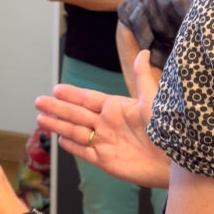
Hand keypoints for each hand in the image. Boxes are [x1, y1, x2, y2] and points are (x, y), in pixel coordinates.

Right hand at [35, 51, 169, 188]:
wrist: (175, 161)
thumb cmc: (168, 129)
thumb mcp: (153, 100)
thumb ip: (143, 77)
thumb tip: (142, 52)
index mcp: (117, 108)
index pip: (88, 99)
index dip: (72, 94)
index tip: (56, 88)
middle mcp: (108, 124)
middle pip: (76, 114)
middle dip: (57, 108)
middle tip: (38, 101)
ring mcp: (106, 143)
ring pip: (75, 132)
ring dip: (58, 125)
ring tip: (40, 119)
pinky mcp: (106, 161)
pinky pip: (84, 152)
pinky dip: (71, 147)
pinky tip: (60, 141)